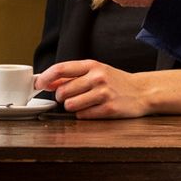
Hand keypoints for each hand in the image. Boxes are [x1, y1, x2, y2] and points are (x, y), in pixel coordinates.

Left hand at [33, 59, 152, 118]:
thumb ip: (73, 75)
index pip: (61, 68)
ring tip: (82, 103)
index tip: (38, 84)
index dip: (46, 77)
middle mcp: (97, 77)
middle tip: (68, 97)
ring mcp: (103, 93)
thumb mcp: (95, 71)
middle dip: (60, 97)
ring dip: (71, 107)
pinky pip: (82, 115)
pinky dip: (83, 115)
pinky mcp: (108, 109)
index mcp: (92, 65)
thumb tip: (48, 81)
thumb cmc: (116, 81)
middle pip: (63, 90)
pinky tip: (92, 109)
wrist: (142, 92)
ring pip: (70, 105)